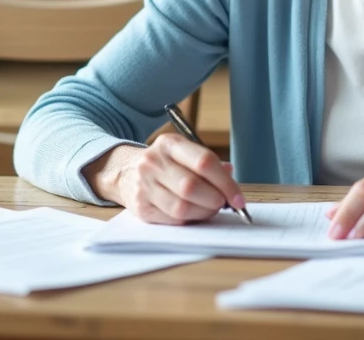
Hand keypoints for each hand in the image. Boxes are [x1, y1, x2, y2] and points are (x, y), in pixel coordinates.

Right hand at [86, 134, 246, 224]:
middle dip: (215, 199)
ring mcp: (144, 185)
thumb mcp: (183, 153)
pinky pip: (173, 219)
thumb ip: (207, 163)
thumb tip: (230, 175)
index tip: (239, 198)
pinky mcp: (141, 207)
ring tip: (210, 209)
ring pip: (182, 206)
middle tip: (224, 204)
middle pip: (192, 186)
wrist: (124, 171)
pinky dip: (190, 219)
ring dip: (204, 212)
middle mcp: (154, 162)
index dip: (226, 183)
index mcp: (170, 144)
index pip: (204, 162)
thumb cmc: (164, 163)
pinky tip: (194, 214)